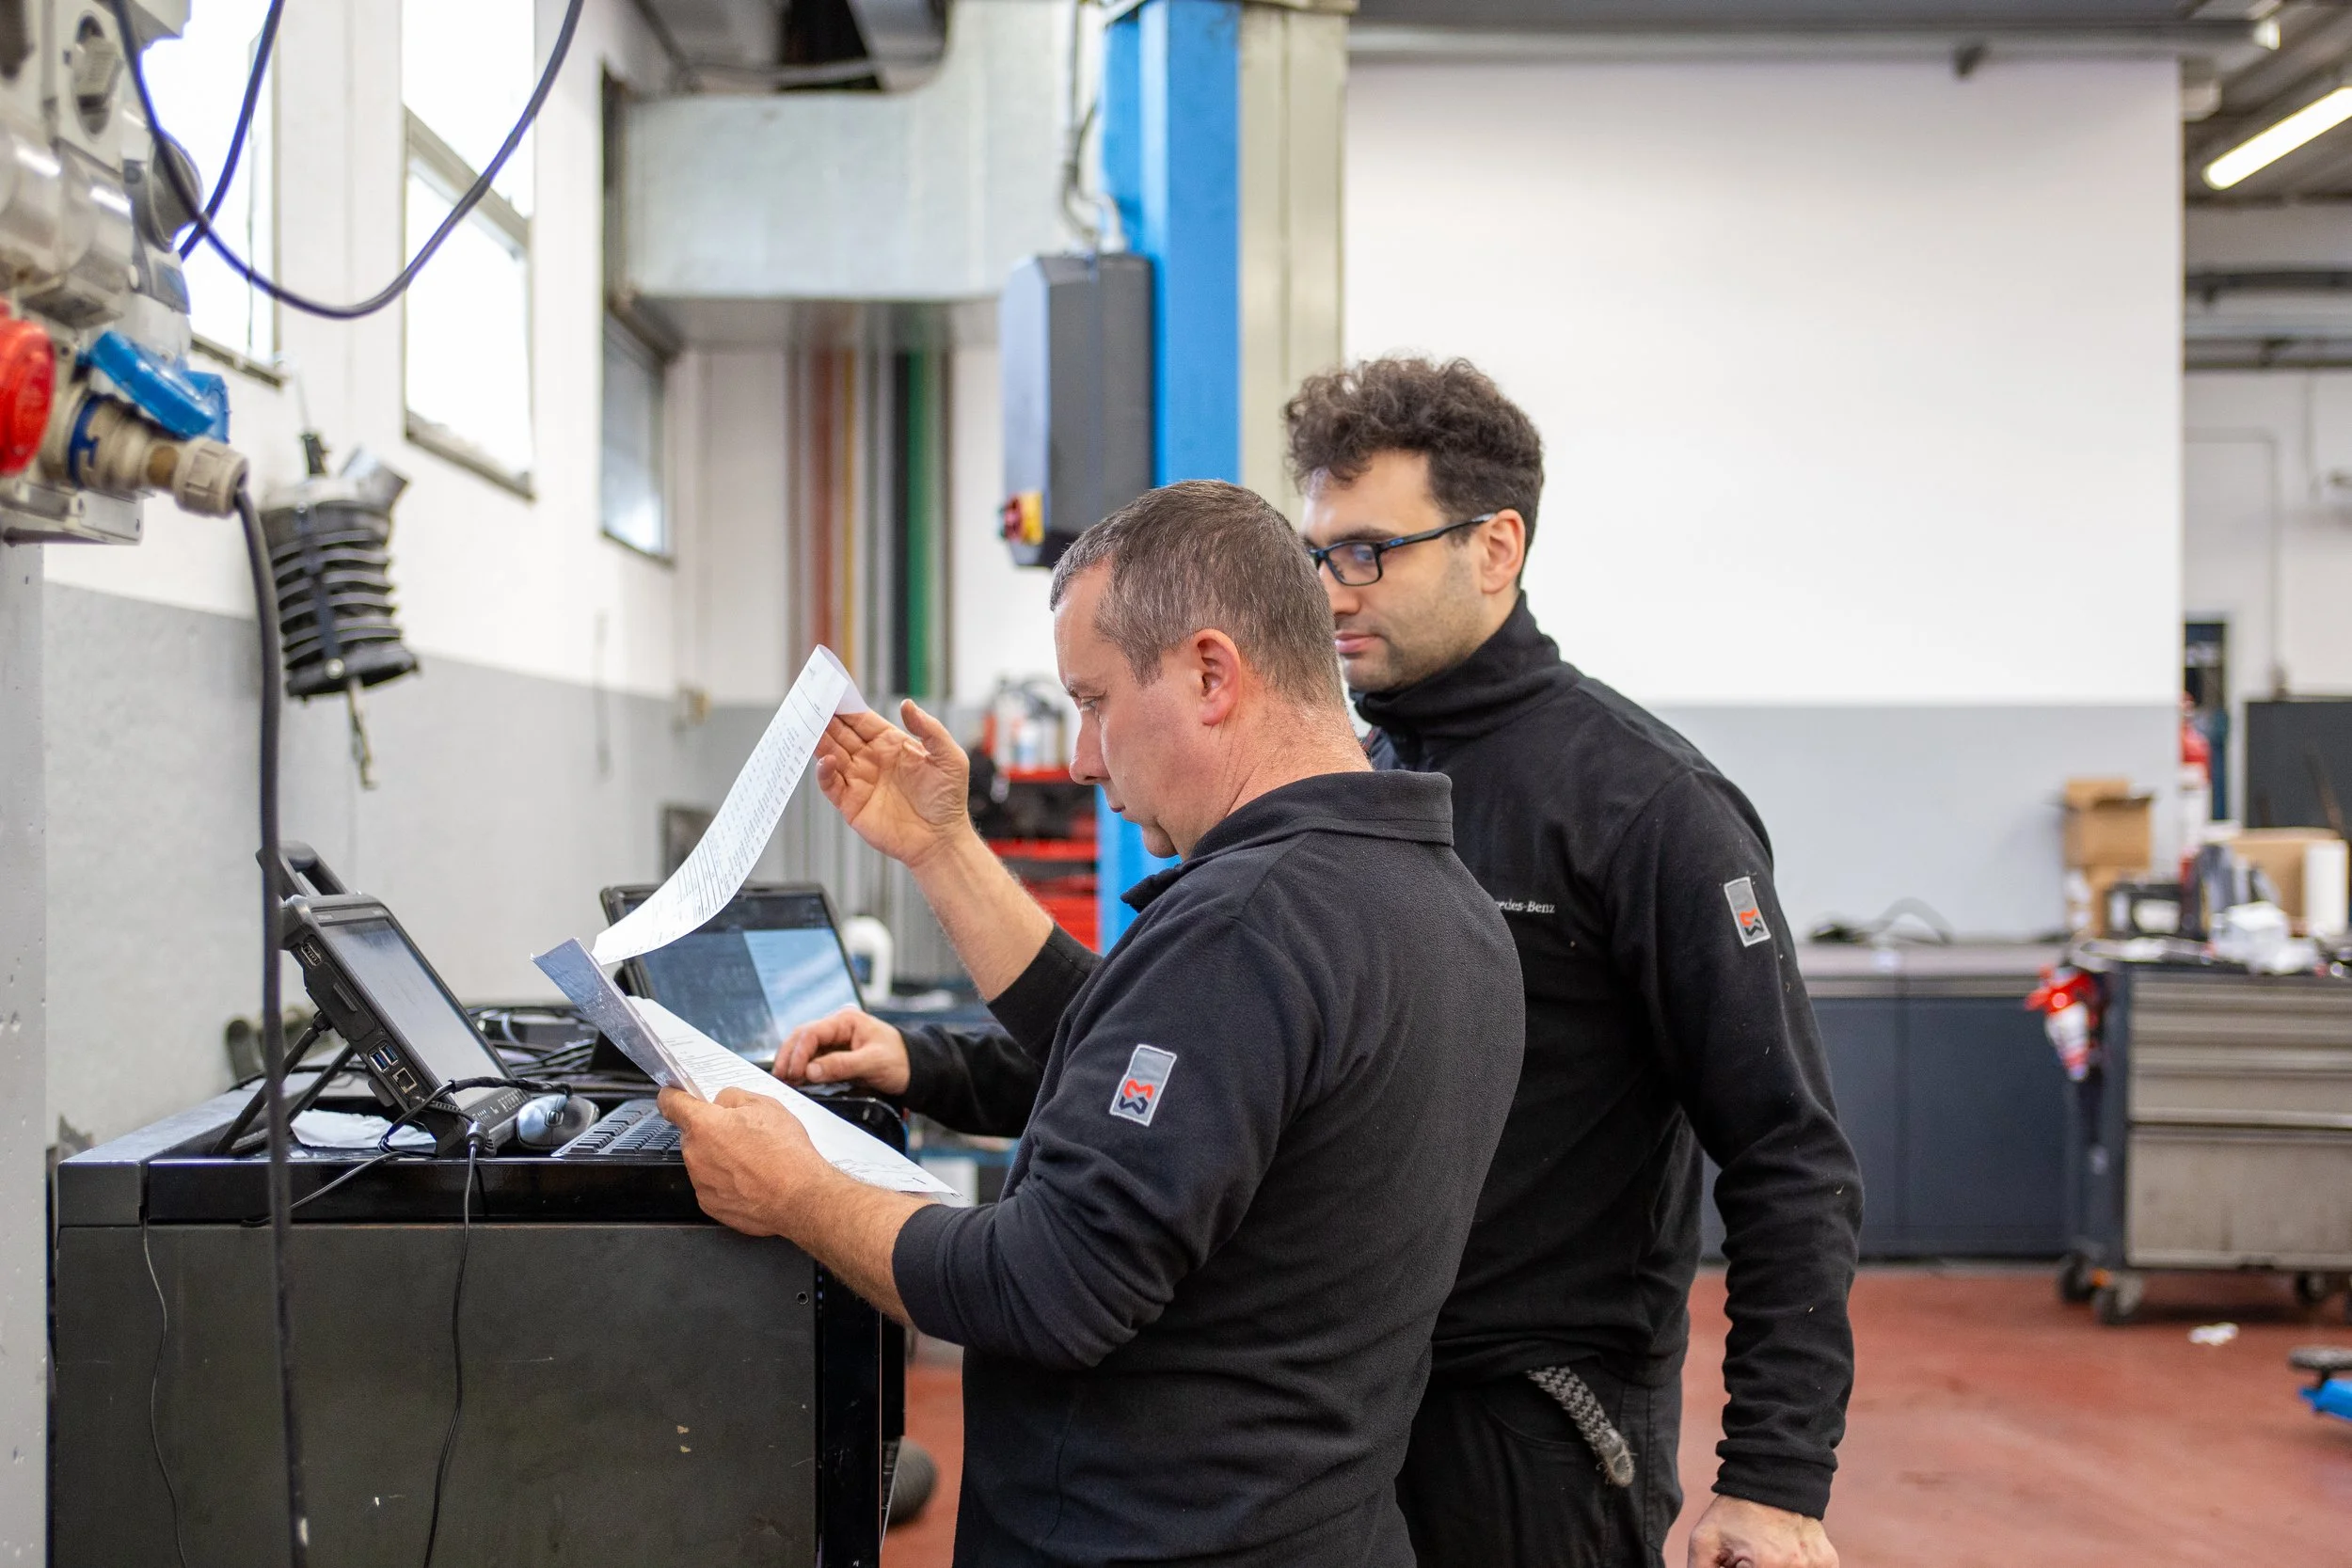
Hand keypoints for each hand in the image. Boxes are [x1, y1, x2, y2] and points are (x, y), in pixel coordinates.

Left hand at [658, 1086, 828, 1237]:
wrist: (800, 1198)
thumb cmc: (786, 1153)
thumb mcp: (766, 1106)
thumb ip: (733, 1097)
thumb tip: (721, 1102)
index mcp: (704, 1125)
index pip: (670, 1103)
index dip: (673, 1096)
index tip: (675, 1095)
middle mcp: (695, 1154)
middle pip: (692, 1134)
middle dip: (711, 1131)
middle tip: (742, 1134)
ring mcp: (700, 1182)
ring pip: (702, 1160)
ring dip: (719, 1157)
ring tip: (752, 1161)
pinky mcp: (709, 1204)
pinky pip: (710, 1184)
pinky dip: (725, 1181)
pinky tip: (750, 1180)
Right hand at [777, 1006, 909, 1094]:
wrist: (915, 1069)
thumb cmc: (900, 1060)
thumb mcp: (873, 1063)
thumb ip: (841, 1065)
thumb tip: (810, 1071)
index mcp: (846, 1021)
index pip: (812, 1032)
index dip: (798, 1052)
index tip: (793, 1072)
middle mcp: (837, 1027)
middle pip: (802, 1037)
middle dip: (789, 1057)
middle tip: (781, 1078)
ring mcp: (835, 1041)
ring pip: (804, 1048)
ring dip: (792, 1064)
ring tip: (785, 1081)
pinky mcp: (835, 1055)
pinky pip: (813, 1060)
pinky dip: (802, 1070)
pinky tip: (797, 1081)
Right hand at [815, 701, 972, 869]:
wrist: (941, 839)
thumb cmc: (948, 798)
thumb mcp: (948, 757)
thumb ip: (929, 729)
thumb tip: (907, 704)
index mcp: (891, 744)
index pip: (862, 720)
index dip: (846, 707)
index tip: (831, 691)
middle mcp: (872, 759)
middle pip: (841, 734)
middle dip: (826, 719)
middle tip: (810, 703)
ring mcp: (860, 781)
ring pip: (832, 755)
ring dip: (820, 741)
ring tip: (810, 726)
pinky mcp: (851, 804)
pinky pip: (831, 784)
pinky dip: (824, 772)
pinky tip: (826, 761)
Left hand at [1687, 1495, 1836, 1567]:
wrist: (1773, 1476)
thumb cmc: (1735, 1510)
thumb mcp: (1705, 1541)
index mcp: (1766, 1564)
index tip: (1735, 1561)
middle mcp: (1796, 1567)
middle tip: (1747, 1556)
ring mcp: (1817, 1565)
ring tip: (1762, 1552)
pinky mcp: (1828, 1562)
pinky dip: (1791, 1567)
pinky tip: (1780, 1552)